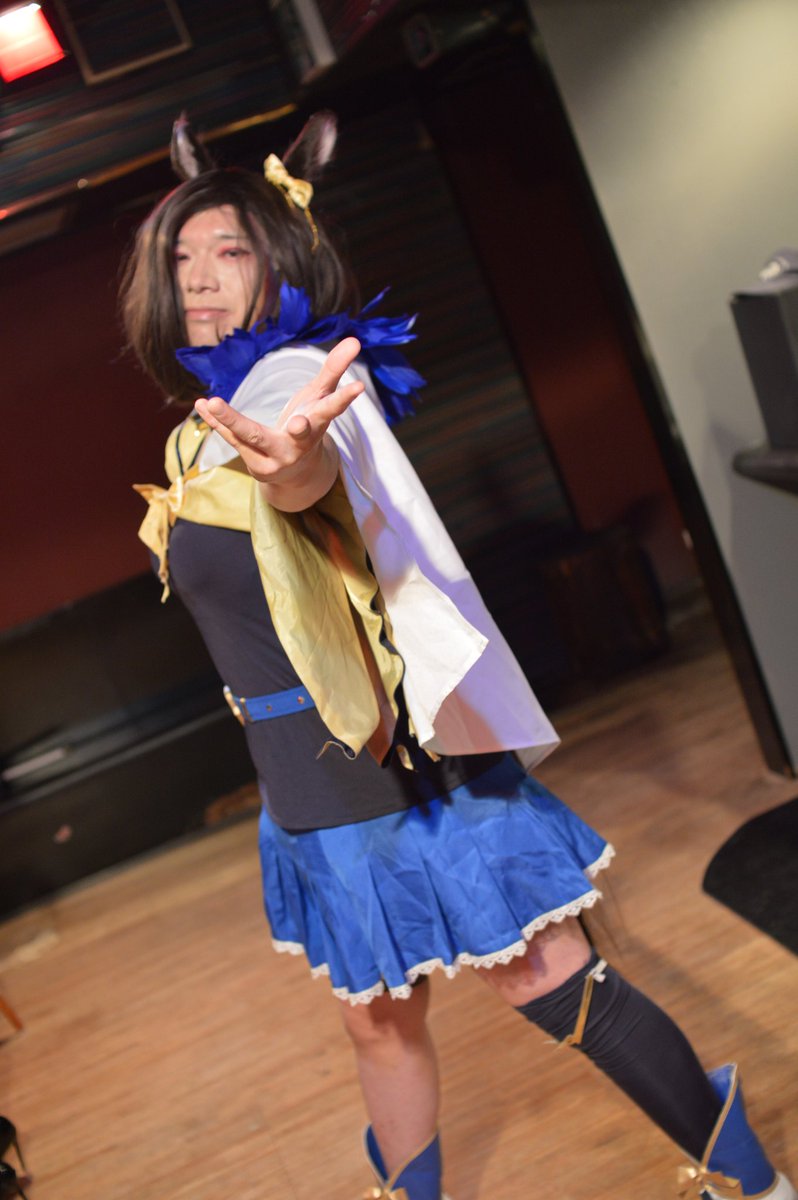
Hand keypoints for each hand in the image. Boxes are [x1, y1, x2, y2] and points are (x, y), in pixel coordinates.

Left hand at [194, 337, 363, 508]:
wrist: (295, 473)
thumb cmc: (309, 426)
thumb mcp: (319, 398)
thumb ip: (334, 369)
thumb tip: (354, 340)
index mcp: (317, 427)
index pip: (332, 411)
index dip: (344, 399)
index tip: (359, 387)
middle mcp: (297, 445)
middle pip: (295, 435)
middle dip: (296, 430)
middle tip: (297, 423)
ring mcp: (272, 456)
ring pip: (251, 436)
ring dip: (231, 420)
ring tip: (211, 401)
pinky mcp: (250, 459)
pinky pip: (229, 437)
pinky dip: (214, 420)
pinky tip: (199, 404)